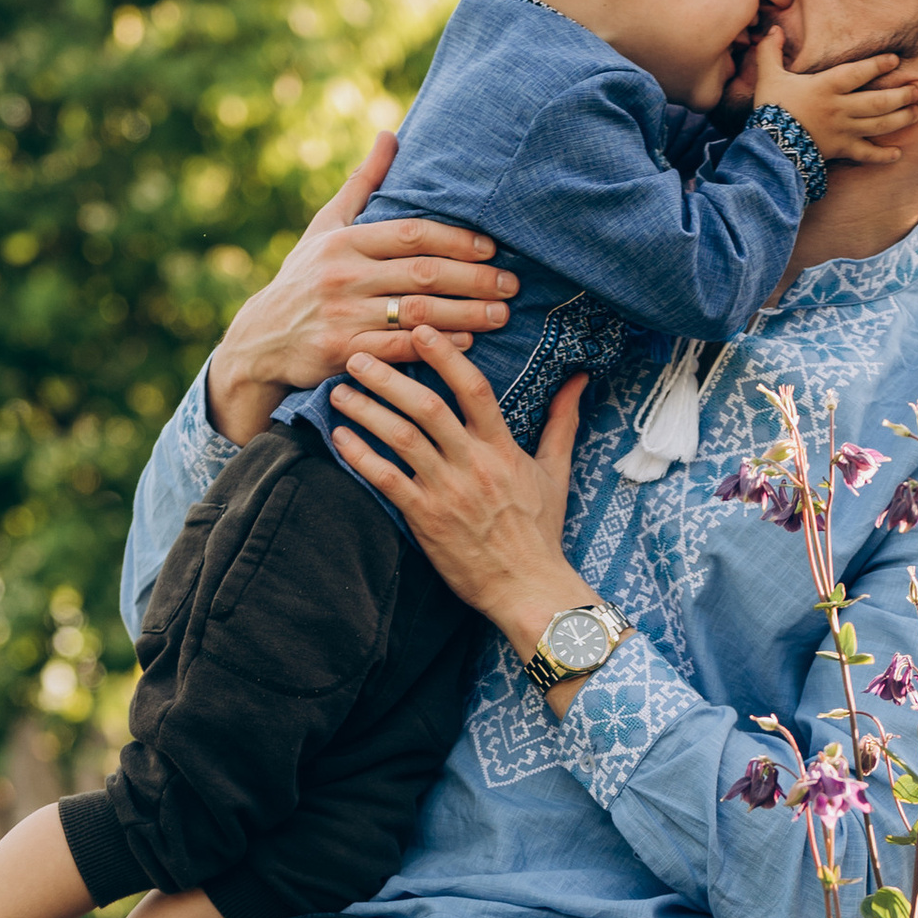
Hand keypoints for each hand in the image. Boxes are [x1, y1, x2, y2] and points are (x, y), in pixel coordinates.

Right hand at [205, 124, 516, 442]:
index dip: (456, 239)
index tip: (491, 247)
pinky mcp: (341, 352)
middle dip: (473, 278)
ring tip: (501, 315)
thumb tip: (391, 134)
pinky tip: (466, 345)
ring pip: (416, 313)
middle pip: (422, 273)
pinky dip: (435, 346)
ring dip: (465, 315)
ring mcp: (341, 315)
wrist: (260, 339)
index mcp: (344, 240)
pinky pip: (398, 350)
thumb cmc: (304, 277)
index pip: (411, 234)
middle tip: (511, 284)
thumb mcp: (326, 226)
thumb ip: (363, 184)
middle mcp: (343, 275)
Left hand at [330, 331, 596, 680]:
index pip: (474, 389)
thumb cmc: (541, 531)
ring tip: (339, 391)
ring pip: (400, 439)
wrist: (528, 588)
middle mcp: (473, 465)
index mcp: (502, 449)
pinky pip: (386, 481)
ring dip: (366, 411)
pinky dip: (360, 456)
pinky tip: (339, 437)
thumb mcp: (556, 472)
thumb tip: (578, 379)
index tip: (420, 329)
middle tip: (357, 355)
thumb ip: (562, 421)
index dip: (445, 356)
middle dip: (388, 376)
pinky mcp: (425, 520)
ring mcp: (447, 492)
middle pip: (426, 407)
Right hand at [752, 33, 917, 167]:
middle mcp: (840, 108)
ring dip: (901, 119)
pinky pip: (867, 154)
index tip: (895, 60)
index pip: (858, 72)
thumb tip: (773, 29)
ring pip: (879, 125)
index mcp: (826, 86)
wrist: (768, 147)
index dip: (878, 65)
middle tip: (916, 90)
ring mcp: (843, 131)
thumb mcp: (768, 75)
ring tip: (916, 112)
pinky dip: (883, 155)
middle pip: (878, 101)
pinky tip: (898, 153)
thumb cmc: (771, 108)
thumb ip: (770, 50)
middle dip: (901, 95)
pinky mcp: (841, 150)